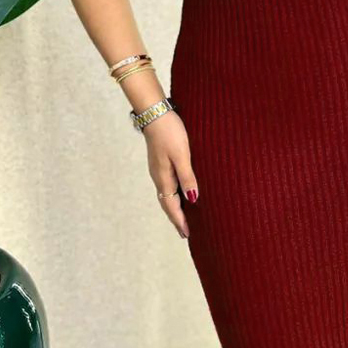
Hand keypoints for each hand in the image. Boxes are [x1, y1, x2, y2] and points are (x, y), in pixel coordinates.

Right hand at [142, 110, 198, 239]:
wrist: (155, 112)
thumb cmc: (170, 132)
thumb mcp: (182, 155)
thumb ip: (187, 177)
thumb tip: (192, 199)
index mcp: (164, 178)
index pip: (172, 206)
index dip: (180, 221)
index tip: (187, 235)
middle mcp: (159, 176)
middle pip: (167, 203)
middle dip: (176, 218)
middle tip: (185, 232)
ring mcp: (158, 169)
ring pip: (167, 194)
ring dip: (175, 207)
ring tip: (184, 217)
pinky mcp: (161, 161)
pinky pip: (168, 184)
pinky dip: (174, 194)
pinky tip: (181, 193)